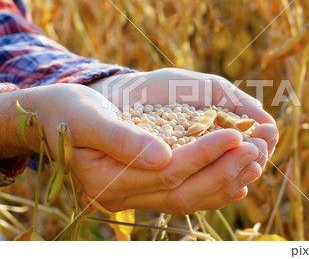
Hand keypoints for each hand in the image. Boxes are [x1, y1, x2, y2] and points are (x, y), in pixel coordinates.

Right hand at [0, 83, 261, 212]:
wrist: (52, 118)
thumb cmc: (68, 110)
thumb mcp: (88, 116)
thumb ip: (121, 139)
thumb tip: (163, 156)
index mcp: (104, 180)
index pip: (166, 172)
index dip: (202, 155)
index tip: (234, 135)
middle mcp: (119, 197)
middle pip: (181, 192)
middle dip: (222, 170)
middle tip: (256, 149)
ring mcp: (130, 198)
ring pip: (186, 199)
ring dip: (223, 182)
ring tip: (255, 162)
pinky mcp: (140, 189)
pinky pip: (181, 197)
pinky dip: (211, 190)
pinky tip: (236, 182)